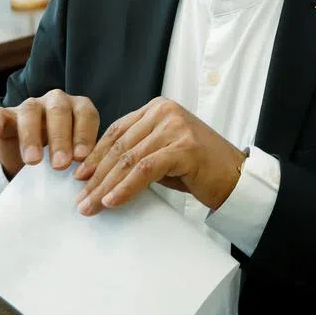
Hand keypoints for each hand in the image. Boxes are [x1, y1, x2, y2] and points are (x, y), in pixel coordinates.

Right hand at [0, 91, 100, 178]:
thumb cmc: (62, 156)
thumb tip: (91, 180)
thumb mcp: (76, 157)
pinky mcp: (4, 115)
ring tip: (33, 162)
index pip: (86, 114)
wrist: (31, 159)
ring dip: (31, 137)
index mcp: (78, 108)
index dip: (84, 134)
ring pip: (30, 112)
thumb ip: (84, 161)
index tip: (81, 157)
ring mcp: (29, 107)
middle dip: (60, 138)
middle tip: (60, 164)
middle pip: (59, 111)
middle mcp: (55, 102)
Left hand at [75, 97, 244, 214]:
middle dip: (96, 176)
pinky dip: (126, 187)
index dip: (95, 156)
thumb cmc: (199, 169)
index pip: (117, 131)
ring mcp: (175, 127)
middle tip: (80, 199)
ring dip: (106, 185)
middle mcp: (165, 111)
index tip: (79, 178)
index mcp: (158, 108)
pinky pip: (145, 169)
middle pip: (120, 146)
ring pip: (129, 159)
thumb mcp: (164, 153)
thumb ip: (138, 152)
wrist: (236, 177)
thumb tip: (99, 173)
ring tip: (90, 206)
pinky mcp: (184, 148)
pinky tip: (112, 201)